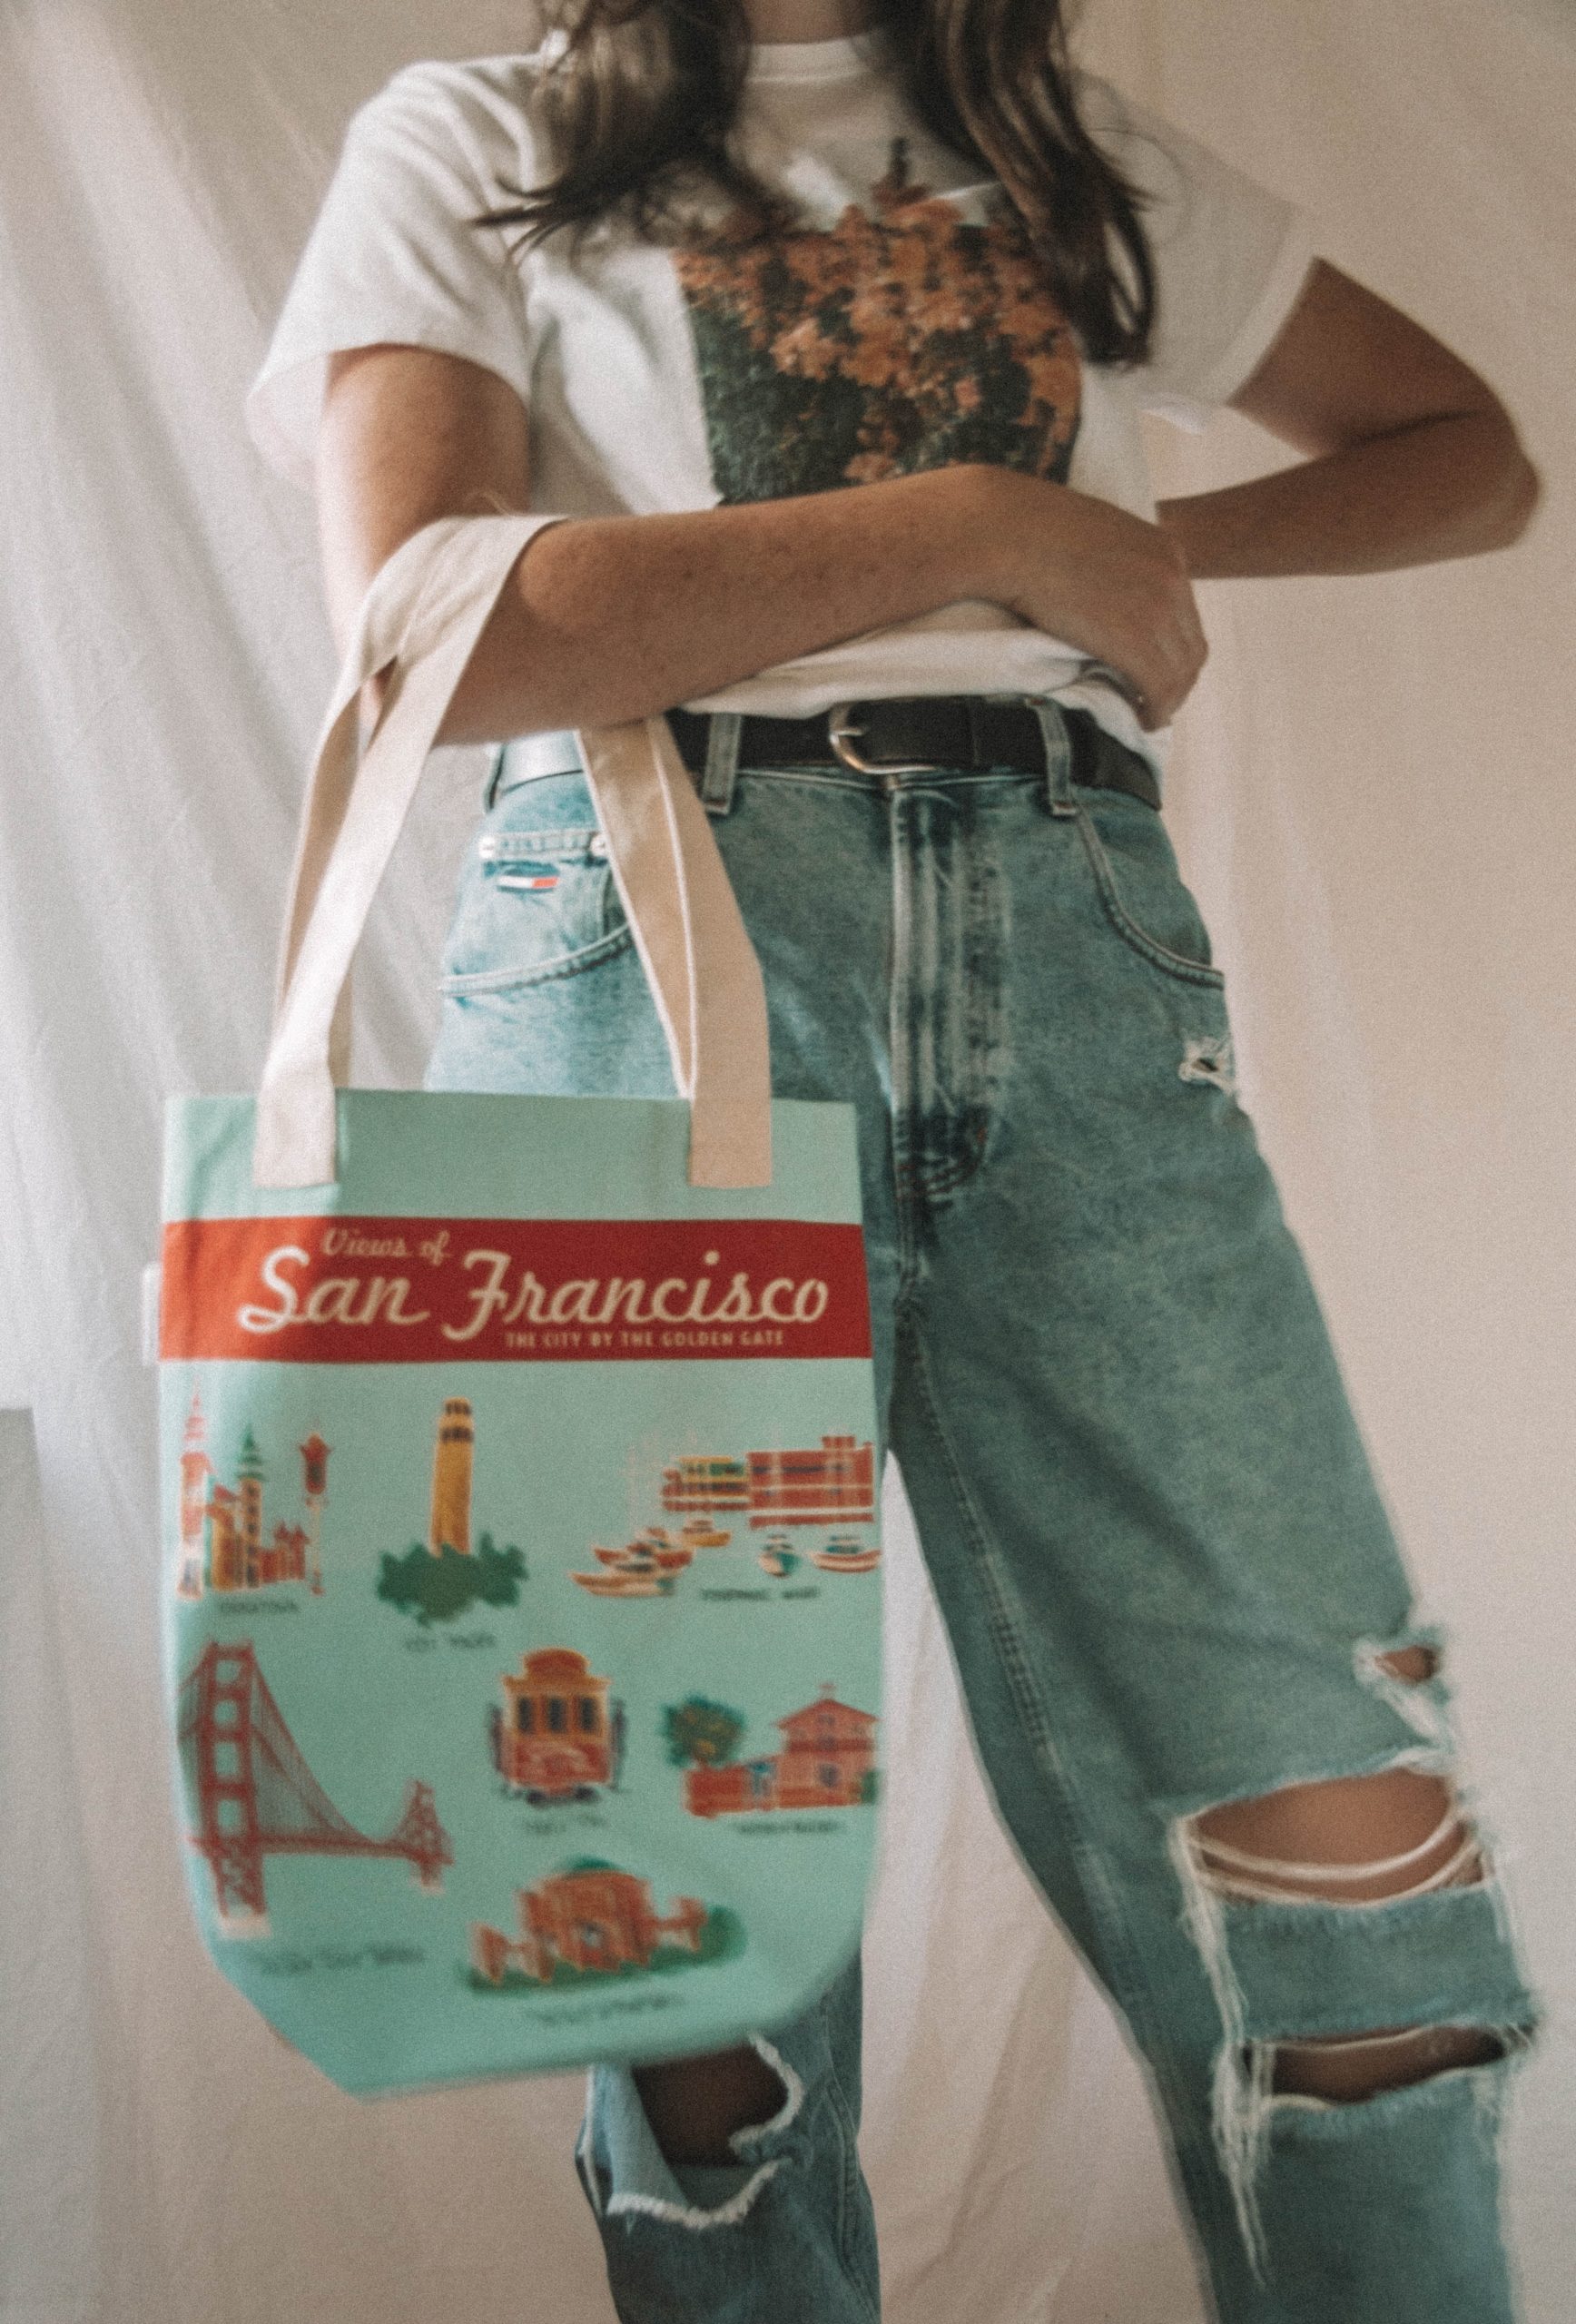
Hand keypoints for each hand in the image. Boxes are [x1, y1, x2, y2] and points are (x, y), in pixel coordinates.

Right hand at [976, 473, 1208, 729]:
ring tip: (1146, 713)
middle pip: (1191, 646)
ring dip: (1168, 700)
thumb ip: (1111, 562)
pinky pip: (1161, 690)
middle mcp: (1172, 577)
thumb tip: (1096, 590)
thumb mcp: (1092, 535)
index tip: (1151, 665)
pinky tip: (1142, 719)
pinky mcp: (1134, 641)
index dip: (1172, 647)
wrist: (1007, 534)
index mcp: (1165, 549)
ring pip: (1182, 672)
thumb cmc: (1028, 531)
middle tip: (1152, 698)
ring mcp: (1157, 609)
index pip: (1187, 612)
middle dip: (1176, 677)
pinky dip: (1157, 711)